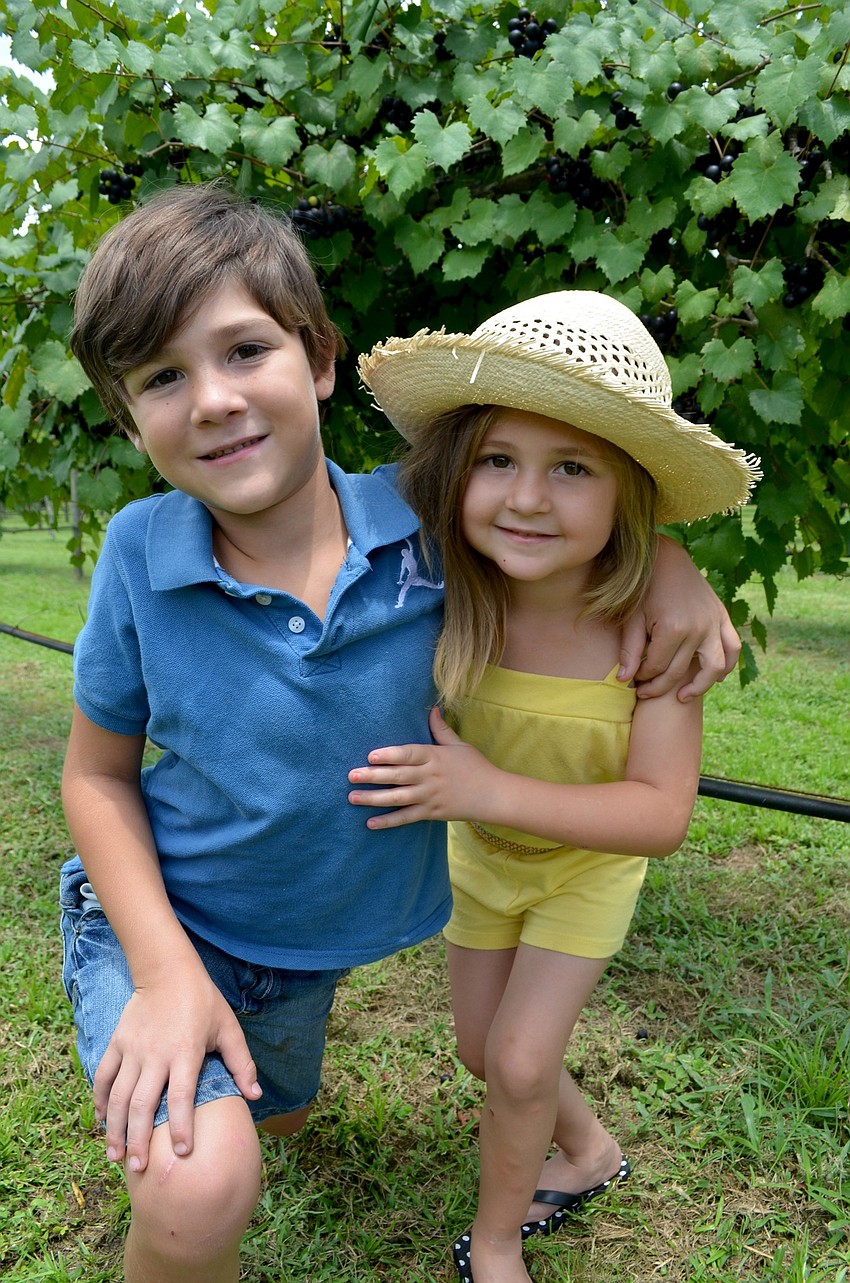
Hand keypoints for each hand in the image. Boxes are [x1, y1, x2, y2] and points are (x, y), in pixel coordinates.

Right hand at [93, 967, 261, 1173]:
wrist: (167, 970)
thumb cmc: (203, 1001)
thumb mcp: (228, 1028)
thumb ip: (241, 1062)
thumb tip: (255, 1096)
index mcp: (185, 1052)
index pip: (182, 1096)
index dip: (182, 1126)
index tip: (182, 1154)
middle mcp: (155, 1054)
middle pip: (142, 1104)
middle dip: (139, 1140)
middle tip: (138, 1170)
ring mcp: (132, 1049)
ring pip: (117, 1096)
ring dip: (115, 1129)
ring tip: (115, 1157)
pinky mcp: (117, 1043)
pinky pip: (103, 1076)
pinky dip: (100, 1100)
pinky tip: (102, 1121)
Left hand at [348, 707, 495, 828]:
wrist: (493, 795)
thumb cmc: (475, 767)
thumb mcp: (459, 745)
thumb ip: (440, 729)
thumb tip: (431, 708)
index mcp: (435, 756)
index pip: (409, 754)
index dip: (390, 754)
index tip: (370, 756)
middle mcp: (430, 776)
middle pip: (398, 776)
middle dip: (373, 776)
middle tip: (351, 775)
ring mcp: (430, 796)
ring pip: (398, 798)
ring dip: (374, 798)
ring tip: (352, 797)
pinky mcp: (431, 813)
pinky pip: (407, 818)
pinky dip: (389, 821)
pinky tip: (370, 822)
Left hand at [618, 537, 739, 700]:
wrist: (665, 559)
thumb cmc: (644, 588)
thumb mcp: (632, 618)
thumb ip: (629, 651)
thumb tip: (623, 680)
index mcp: (672, 628)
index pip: (657, 667)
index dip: (643, 678)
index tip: (633, 681)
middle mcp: (698, 629)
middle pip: (679, 672)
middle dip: (660, 687)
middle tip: (646, 692)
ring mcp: (713, 623)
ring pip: (714, 667)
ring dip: (700, 686)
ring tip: (682, 696)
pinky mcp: (722, 617)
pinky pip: (732, 647)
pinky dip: (728, 665)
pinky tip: (716, 678)